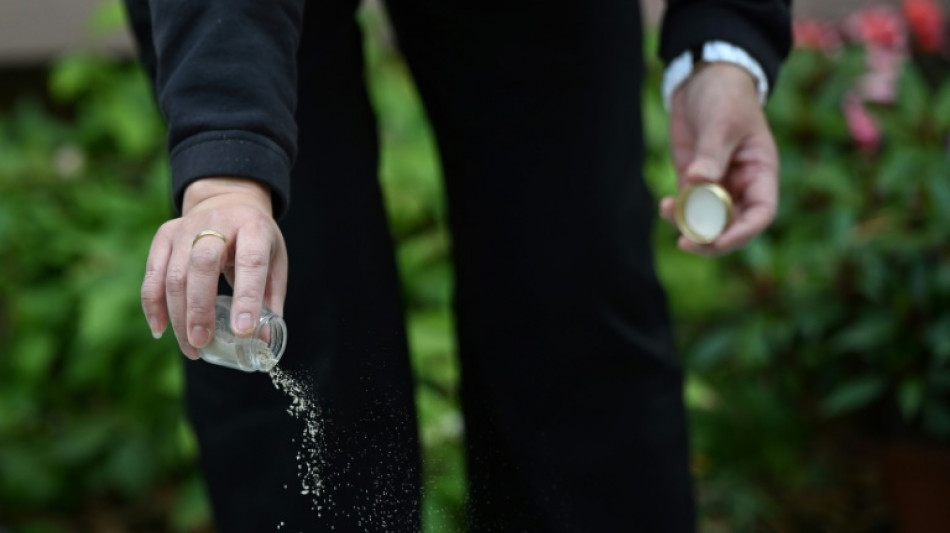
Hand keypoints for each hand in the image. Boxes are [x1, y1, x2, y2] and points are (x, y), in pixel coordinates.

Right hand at [141, 177, 287, 358]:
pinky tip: (160, 330)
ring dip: (178, 315)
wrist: (228, 202)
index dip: (247, 297)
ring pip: (174, 273)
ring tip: (191, 347)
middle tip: (203, 342)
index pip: (251, 262)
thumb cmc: (256, 240)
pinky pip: (153, 274)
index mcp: (253, 228)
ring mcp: (187, 227)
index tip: (243, 330)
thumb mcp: (275, 261)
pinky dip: (153, 305)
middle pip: (202, 265)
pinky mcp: (165, 235)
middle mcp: (218, 223)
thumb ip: (270, 300)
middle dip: (200, 308)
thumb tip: (261, 341)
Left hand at [660, 62, 779, 254]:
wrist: (705, 78)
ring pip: (708, 222)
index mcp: (761, 173)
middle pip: (733, 227)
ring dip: (689, 227)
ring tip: (668, 213)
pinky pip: (688, 207)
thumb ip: (711, 154)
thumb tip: (698, 182)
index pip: (760, 214)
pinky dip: (677, 213)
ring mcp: (717, 185)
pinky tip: (664, 206)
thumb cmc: (725, 96)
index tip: (718, 241)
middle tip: (686, 243)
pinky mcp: (694, 182)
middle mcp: (742, 185)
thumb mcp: (721, 122)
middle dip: (711, 240)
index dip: (742, 233)